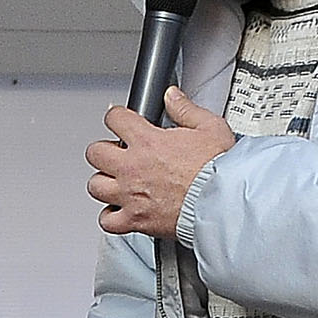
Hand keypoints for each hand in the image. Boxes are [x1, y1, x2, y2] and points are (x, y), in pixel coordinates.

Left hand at [86, 87, 237, 241]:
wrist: (222, 203)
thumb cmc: (218, 170)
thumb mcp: (210, 127)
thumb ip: (186, 109)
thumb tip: (172, 96)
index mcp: (148, 142)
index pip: (115, 119)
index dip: (117, 117)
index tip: (120, 120)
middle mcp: (132, 168)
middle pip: (95, 153)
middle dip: (104, 150)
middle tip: (117, 153)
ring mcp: (130, 196)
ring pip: (95, 186)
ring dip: (103, 182)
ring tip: (116, 181)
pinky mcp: (135, 221)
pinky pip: (107, 221)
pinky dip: (110, 216)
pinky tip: (119, 211)